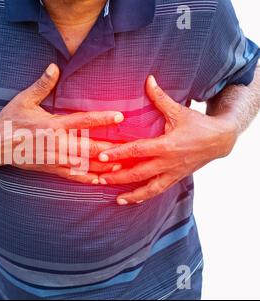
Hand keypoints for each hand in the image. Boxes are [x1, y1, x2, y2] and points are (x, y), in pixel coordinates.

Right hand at [0, 63, 124, 183]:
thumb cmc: (10, 120)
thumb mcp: (24, 100)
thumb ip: (42, 84)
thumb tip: (54, 66)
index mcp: (53, 125)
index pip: (83, 121)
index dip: (103, 119)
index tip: (120, 117)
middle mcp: (57, 143)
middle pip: (89, 146)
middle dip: (111, 148)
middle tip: (131, 148)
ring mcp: (54, 158)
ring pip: (84, 164)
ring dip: (103, 165)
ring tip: (122, 166)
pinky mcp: (50, 169)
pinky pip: (72, 176)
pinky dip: (86, 178)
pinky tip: (100, 180)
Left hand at [98, 75, 237, 203]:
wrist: (221, 140)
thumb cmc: (198, 124)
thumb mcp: (179, 110)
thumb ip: (160, 98)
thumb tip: (148, 79)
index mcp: (167, 145)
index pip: (137, 150)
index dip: (119, 154)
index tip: (102, 157)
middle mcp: (168, 162)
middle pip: (138, 173)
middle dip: (118, 178)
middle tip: (99, 179)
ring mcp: (173, 173)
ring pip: (150, 188)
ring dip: (132, 194)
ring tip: (116, 199)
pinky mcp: (176, 178)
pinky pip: (159, 190)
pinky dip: (146, 196)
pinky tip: (134, 200)